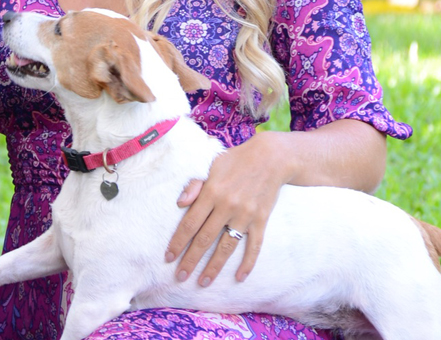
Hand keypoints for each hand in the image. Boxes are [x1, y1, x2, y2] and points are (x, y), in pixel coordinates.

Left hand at [165, 132, 285, 286]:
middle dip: (191, 260)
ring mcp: (245, 215)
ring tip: (203, 282)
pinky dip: (248, 263)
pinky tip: (239, 277)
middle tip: (180, 276)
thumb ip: (195, 185)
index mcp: (211, 192)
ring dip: (214, 266)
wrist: (271, 158)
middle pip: (205, 239)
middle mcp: (227, 206)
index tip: (169, 257)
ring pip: (227, 247)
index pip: (190, 223)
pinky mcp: (261, 220)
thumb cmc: (236, 161)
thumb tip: (180, 203)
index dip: (178, 242)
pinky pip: (254, 246)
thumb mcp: (211, 166)